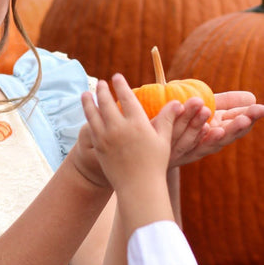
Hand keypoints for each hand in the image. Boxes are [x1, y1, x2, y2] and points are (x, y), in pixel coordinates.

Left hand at [81, 73, 181, 192]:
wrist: (138, 188)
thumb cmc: (155, 164)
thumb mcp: (163, 140)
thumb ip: (167, 119)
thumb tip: (177, 102)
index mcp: (137, 123)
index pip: (126, 97)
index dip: (121, 85)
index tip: (117, 76)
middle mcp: (119, 128)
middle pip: (106, 102)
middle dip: (103, 90)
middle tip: (102, 83)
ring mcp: (106, 137)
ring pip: (93, 113)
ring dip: (88, 101)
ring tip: (86, 93)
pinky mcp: (98, 147)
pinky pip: (90, 127)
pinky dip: (88, 117)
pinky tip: (87, 113)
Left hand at [174, 91, 263, 164]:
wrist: (156, 136)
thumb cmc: (184, 116)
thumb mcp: (207, 105)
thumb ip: (228, 102)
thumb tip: (252, 97)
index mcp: (219, 125)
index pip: (238, 120)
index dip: (248, 115)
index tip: (259, 106)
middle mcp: (210, 138)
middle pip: (229, 133)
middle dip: (239, 124)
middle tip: (249, 116)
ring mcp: (197, 146)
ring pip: (211, 140)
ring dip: (221, 132)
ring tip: (230, 125)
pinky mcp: (181, 151)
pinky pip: (192, 144)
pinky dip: (201, 137)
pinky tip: (208, 130)